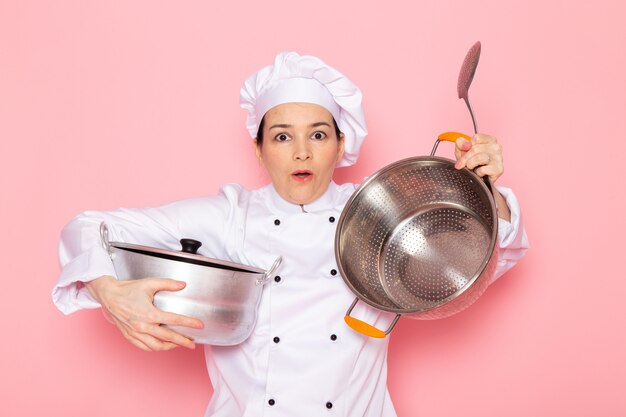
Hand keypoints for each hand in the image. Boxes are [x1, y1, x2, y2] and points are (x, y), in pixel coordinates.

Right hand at [85, 276, 203, 351]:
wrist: (108, 296)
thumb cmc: (128, 289)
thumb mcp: (149, 283)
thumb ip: (167, 283)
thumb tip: (182, 284)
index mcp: (149, 314)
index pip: (174, 321)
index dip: (189, 323)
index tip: (199, 326)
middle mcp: (143, 326)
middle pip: (168, 338)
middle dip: (183, 341)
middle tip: (193, 344)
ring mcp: (135, 333)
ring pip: (156, 346)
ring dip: (169, 347)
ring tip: (179, 345)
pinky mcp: (129, 336)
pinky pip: (144, 347)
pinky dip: (155, 348)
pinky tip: (162, 346)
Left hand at [453, 133, 510, 220]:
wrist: (478, 180)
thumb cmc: (471, 163)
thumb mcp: (462, 151)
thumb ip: (460, 144)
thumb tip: (463, 143)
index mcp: (490, 140)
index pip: (476, 138)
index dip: (466, 146)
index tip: (462, 152)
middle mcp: (496, 147)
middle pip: (476, 149)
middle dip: (465, 158)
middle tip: (460, 165)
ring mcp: (499, 158)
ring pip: (480, 158)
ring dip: (471, 164)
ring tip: (471, 168)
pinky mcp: (499, 169)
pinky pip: (483, 169)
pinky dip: (477, 172)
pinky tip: (479, 173)